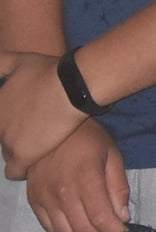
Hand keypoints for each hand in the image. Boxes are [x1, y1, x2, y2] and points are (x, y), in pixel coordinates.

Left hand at [0, 52, 86, 177]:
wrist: (72, 87)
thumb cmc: (50, 72)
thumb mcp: (20, 60)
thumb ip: (1, 63)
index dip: (8, 123)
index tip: (23, 121)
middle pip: (2, 139)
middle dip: (14, 136)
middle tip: (33, 131)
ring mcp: (8, 141)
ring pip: (7, 154)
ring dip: (20, 151)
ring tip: (37, 145)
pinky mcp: (23, 155)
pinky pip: (13, 172)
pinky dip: (19, 170)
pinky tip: (31, 163)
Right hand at [25, 121, 128, 231]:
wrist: (52, 125)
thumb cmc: (89, 139)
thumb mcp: (112, 156)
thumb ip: (118, 187)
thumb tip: (123, 216)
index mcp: (86, 179)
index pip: (101, 217)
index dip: (114, 231)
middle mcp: (62, 192)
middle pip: (83, 229)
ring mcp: (45, 197)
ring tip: (96, 231)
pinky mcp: (34, 199)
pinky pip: (48, 226)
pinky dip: (64, 231)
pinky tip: (76, 225)